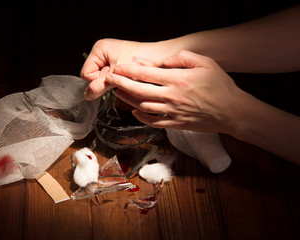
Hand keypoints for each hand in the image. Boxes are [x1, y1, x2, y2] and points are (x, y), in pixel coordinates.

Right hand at [80, 38, 177, 100]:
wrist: (163, 58)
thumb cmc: (144, 60)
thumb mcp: (118, 76)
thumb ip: (100, 86)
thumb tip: (87, 95)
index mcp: (99, 48)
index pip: (86, 74)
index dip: (97, 81)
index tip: (111, 80)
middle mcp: (103, 51)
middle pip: (94, 77)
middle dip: (107, 82)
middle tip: (121, 79)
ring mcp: (111, 57)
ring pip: (103, 79)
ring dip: (114, 82)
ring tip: (126, 77)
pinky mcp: (119, 62)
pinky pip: (112, 77)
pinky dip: (120, 81)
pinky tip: (129, 77)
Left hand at [105, 50, 245, 133]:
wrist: (232, 112)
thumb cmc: (221, 86)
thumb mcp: (206, 63)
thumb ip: (183, 58)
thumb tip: (165, 61)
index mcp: (177, 80)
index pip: (146, 74)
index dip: (128, 71)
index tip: (117, 68)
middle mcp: (172, 97)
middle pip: (140, 90)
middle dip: (122, 84)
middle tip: (110, 80)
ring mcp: (173, 112)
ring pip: (144, 106)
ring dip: (128, 99)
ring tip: (118, 93)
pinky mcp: (176, 124)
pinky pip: (154, 122)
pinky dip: (142, 117)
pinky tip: (135, 112)